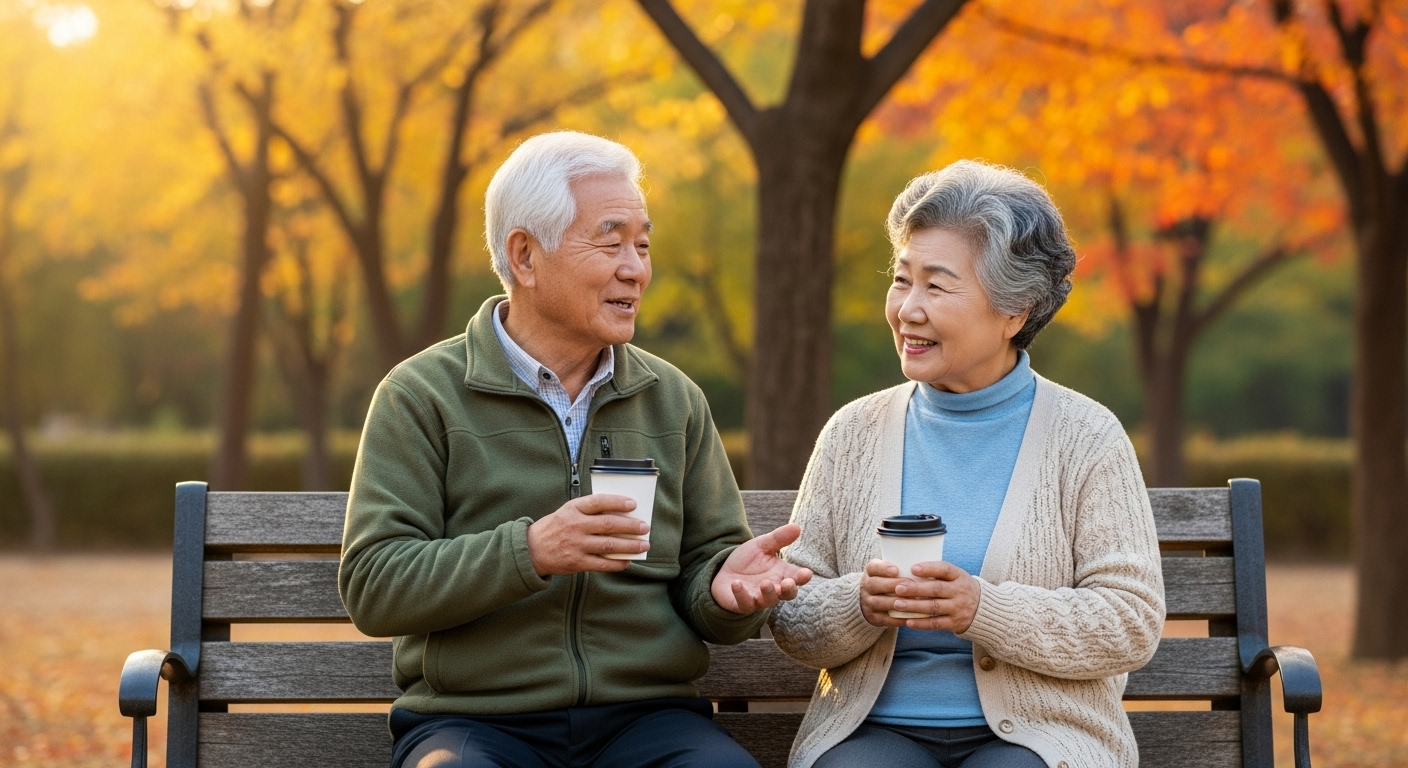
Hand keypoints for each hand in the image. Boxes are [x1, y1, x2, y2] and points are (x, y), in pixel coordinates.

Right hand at [526, 494, 649, 575]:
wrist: (532, 549)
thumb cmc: (555, 527)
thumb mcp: (568, 511)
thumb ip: (589, 511)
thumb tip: (619, 514)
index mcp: (573, 509)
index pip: (598, 502)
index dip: (617, 502)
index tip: (633, 504)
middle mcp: (575, 526)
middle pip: (608, 524)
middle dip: (630, 526)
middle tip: (645, 527)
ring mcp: (576, 545)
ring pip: (608, 545)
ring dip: (629, 546)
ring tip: (643, 545)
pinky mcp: (577, 562)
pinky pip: (602, 564)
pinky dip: (617, 563)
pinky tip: (628, 561)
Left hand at [711, 523, 813, 614]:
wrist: (724, 572)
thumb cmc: (748, 560)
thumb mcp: (762, 545)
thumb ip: (778, 538)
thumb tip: (797, 527)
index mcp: (782, 574)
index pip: (797, 577)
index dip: (803, 577)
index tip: (806, 573)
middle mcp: (774, 588)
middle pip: (788, 594)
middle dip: (789, 590)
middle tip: (787, 583)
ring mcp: (759, 598)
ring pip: (769, 601)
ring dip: (768, 593)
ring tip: (764, 583)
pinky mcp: (743, 604)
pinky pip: (744, 603)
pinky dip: (741, 595)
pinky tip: (736, 584)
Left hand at [860, 559, 980, 632]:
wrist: (984, 610)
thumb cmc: (960, 589)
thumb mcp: (956, 577)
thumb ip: (938, 573)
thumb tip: (907, 569)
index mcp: (959, 576)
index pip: (945, 569)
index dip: (929, 568)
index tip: (912, 568)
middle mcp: (960, 592)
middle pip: (936, 589)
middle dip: (915, 588)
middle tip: (898, 588)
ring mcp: (958, 608)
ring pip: (934, 607)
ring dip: (914, 606)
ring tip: (897, 604)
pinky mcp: (955, 623)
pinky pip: (936, 624)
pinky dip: (921, 623)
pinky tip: (908, 621)